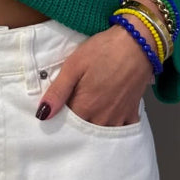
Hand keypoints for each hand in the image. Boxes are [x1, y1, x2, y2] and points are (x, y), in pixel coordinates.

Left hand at [36, 24, 153, 125]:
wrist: (137, 43)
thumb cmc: (103, 51)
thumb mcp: (74, 65)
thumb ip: (58, 92)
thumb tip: (42, 114)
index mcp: (85, 107)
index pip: (66, 126)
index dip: (59, 121)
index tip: (56, 114)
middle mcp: (102, 117)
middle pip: (84, 134)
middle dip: (75, 130)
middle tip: (69, 117)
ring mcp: (119, 117)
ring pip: (102, 135)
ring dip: (93, 132)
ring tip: (87, 119)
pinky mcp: (132, 112)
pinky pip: (124, 131)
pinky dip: (115, 131)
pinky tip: (108, 122)